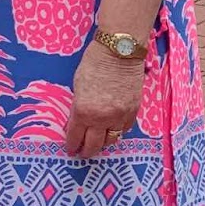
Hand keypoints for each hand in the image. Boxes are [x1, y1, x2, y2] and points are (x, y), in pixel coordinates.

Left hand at [65, 39, 145, 157]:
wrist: (119, 52)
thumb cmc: (93, 63)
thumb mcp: (77, 87)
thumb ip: (78, 107)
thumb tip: (77, 121)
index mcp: (83, 111)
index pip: (76, 136)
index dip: (72, 145)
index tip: (70, 149)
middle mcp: (102, 118)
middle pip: (94, 145)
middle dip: (86, 151)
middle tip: (82, 153)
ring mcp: (120, 116)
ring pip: (112, 140)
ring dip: (103, 143)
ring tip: (97, 143)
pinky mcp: (133, 111)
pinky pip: (125, 129)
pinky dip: (117, 131)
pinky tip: (112, 129)